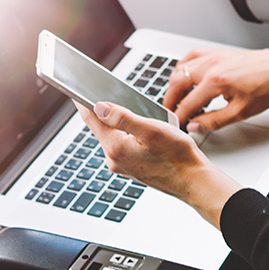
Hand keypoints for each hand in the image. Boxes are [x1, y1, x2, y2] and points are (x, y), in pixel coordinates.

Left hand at [78, 101, 242, 227]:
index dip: (82, 101)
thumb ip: (122, 117)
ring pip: (113, 136)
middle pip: (101, 127)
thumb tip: (99, 106)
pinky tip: (144, 132)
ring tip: (137, 115)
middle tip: (112, 93)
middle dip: (105, 111)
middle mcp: (114, 158)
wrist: (193, 181)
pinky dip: (128, 135)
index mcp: (115, 147)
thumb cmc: (178, 156)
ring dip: (119, 123)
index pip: (90, 118)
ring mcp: (122, 165)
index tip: (74, 88)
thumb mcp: (151, 129)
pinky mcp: (132, 168)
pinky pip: (123, 145)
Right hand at [160, 46, 268, 132]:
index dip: (179, 116)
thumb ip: (213, 121)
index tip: (176, 124)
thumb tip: (194, 125)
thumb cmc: (267, 87)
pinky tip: (184, 76)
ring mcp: (212, 56)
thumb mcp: (241, 112)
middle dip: (169, 100)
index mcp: (215, 82)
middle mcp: (210, 66)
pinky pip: (191, 56)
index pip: (187, 103)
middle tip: (170, 112)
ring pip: (180, 68)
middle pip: (176, 83)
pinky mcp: (216, 52)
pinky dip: (183, 67)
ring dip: (174, 84)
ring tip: (176, 98)